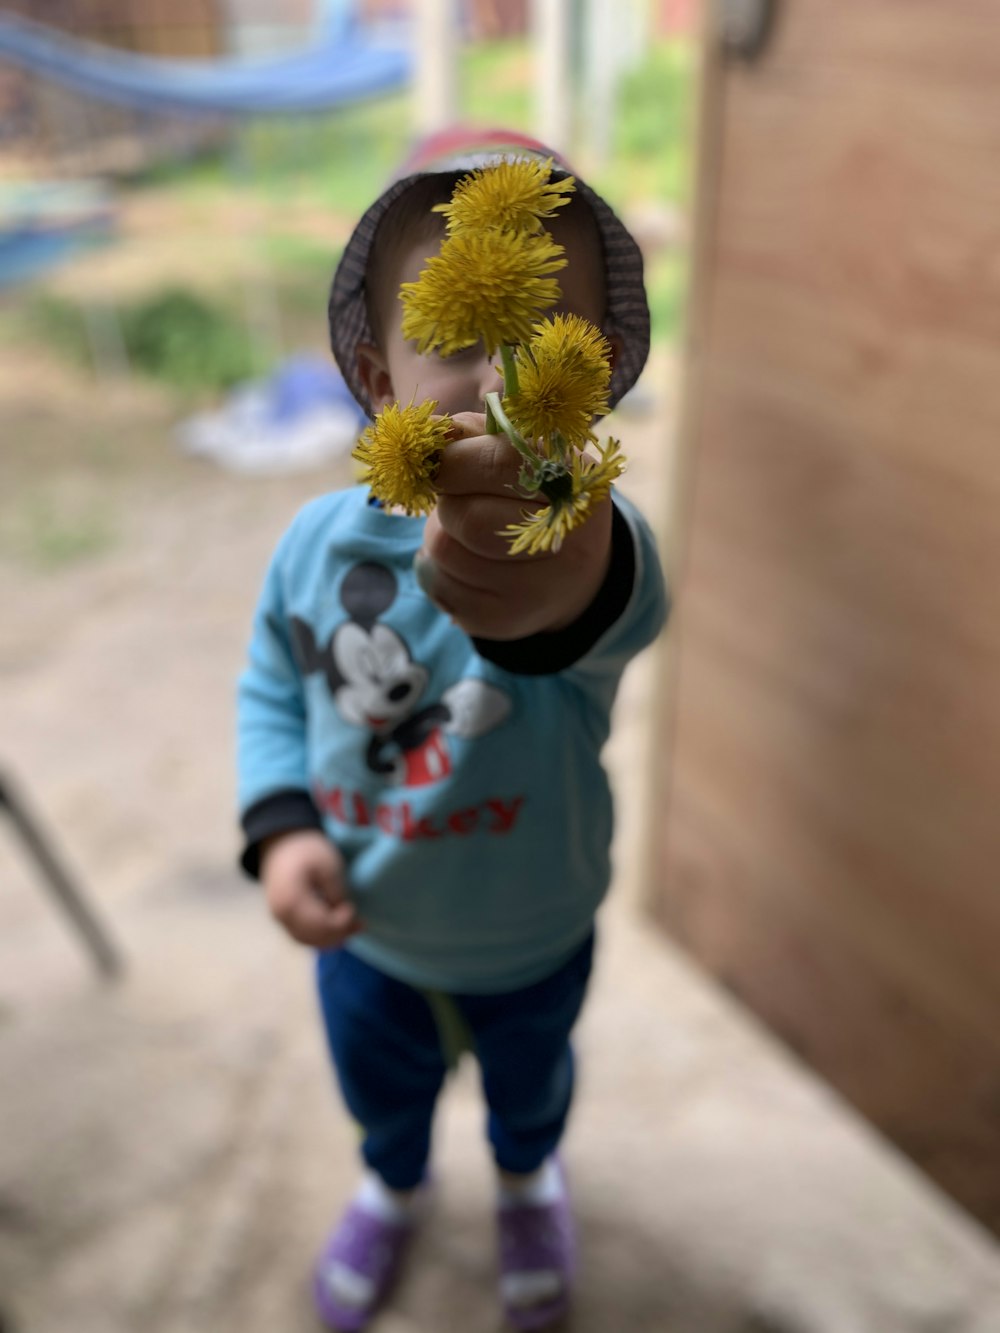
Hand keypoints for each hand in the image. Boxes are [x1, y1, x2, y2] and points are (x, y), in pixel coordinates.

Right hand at [260, 830, 360, 948]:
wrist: (280, 841)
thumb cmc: (306, 850)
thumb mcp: (327, 865)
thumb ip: (336, 892)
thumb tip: (343, 914)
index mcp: (292, 901)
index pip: (322, 924)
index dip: (342, 922)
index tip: (354, 908)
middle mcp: (281, 915)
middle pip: (315, 936)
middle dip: (340, 933)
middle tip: (360, 924)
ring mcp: (279, 917)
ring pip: (307, 940)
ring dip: (331, 938)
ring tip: (352, 929)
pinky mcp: (282, 917)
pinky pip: (300, 935)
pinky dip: (319, 936)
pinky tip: (336, 930)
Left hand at [420, 412, 612, 639]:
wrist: (572, 574)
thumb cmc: (539, 497)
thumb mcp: (528, 453)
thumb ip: (481, 433)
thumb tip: (433, 433)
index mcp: (577, 482)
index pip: (502, 462)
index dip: (456, 459)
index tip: (437, 459)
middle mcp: (567, 541)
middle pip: (469, 518)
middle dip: (448, 502)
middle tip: (455, 497)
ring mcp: (537, 589)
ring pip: (445, 551)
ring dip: (440, 533)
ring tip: (463, 531)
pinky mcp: (503, 620)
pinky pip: (439, 585)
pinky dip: (437, 567)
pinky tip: (465, 561)